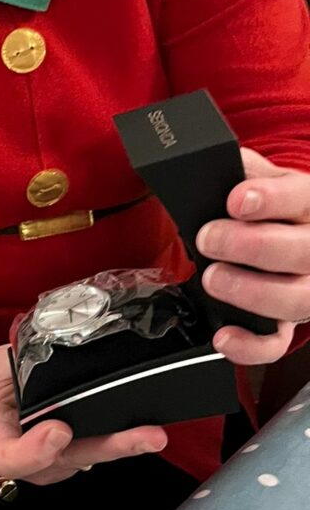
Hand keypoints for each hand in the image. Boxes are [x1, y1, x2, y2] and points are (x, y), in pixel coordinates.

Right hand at [0, 345, 167, 484]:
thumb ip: (21, 365)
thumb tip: (58, 353)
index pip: (8, 458)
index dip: (35, 450)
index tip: (58, 429)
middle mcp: (22, 460)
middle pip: (64, 462)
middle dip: (108, 447)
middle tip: (142, 437)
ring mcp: (47, 465)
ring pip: (86, 459)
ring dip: (120, 446)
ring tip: (151, 433)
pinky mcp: (68, 459)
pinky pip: (94, 453)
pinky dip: (117, 439)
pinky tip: (141, 427)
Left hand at [196, 148, 309, 366]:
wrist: (284, 236)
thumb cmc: (272, 210)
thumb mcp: (266, 181)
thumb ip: (246, 171)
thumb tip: (221, 163)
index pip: (305, 198)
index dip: (272, 199)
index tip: (237, 200)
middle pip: (305, 252)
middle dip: (252, 246)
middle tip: (210, 239)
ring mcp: (309, 289)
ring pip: (298, 300)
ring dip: (252, 291)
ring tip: (213, 278)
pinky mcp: (289, 323)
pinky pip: (278, 343)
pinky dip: (250, 346)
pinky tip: (223, 335)